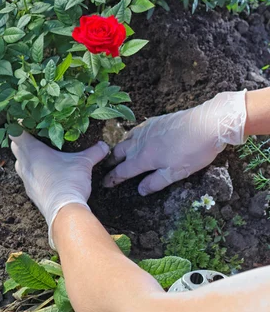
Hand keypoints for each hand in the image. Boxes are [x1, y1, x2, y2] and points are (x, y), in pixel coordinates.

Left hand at [11, 132, 109, 247]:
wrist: (64, 212)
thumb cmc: (69, 182)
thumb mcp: (84, 163)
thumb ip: (94, 152)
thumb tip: (105, 145)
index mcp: (32, 151)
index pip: (15, 132)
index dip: (18, 125)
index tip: (27, 120)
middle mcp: (24, 164)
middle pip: (15, 146)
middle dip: (23, 140)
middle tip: (37, 135)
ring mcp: (25, 179)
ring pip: (20, 162)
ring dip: (27, 157)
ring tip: (41, 153)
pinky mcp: (30, 191)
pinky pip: (27, 176)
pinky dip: (33, 171)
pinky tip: (46, 172)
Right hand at [103, 90, 246, 194]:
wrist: (206, 124)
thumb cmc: (193, 152)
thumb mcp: (176, 173)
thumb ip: (156, 182)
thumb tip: (139, 190)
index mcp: (145, 158)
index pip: (123, 170)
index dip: (113, 178)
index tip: (104, 183)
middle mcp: (141, 142)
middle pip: (120, 152)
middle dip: (111, 162)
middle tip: (106, 168)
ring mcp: (147, 129)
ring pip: (126, 139)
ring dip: (119, 148)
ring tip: (116, 154)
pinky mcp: (155, 121)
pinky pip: (136, 130)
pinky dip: (130, 136)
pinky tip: (134, 137)